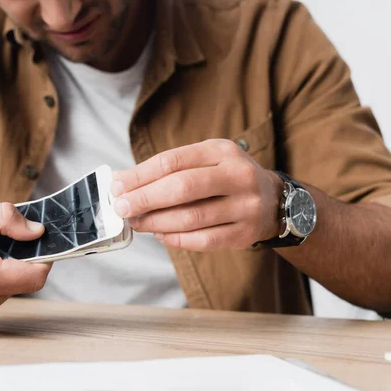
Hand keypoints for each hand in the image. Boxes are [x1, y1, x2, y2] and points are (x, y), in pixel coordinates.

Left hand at [111, 139, 282, 250]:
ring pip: (191, 217)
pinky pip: (203, 240)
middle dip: (145, 199)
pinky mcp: (244, 233)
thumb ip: (168, 169)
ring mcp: (245, 206)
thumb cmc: (226, 177)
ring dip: (157, 222)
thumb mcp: (205, 160)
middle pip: (182, 188)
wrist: (273, 200)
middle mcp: (237, 175)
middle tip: (122, 208)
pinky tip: (160, 234)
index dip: (140, 175)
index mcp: (222, 151)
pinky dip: (176, 239)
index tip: (117, 186)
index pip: (172, 161)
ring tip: (137, 223)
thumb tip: (124, 182)